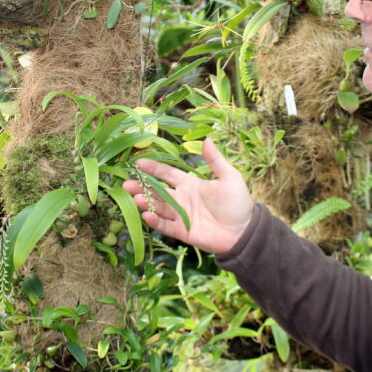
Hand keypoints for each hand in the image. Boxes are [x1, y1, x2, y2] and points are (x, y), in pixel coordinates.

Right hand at [122, 138, 253, 254]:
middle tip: (126, 183)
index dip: (154, 169)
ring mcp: (181, 215)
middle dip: (142, 187)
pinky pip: (166, 225)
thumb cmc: (238, 203)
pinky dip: (156, 221)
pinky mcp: (183, 231)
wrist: (245, 231)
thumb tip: (207, 139)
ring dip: (146, 202)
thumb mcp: (229, 178)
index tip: (138, 163)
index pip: (167, 174)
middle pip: (157, 191)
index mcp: (191, 184)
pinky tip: (146, 214)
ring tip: (134, 197)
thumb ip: (216, 160)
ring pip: (159, 207)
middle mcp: (182, 198)